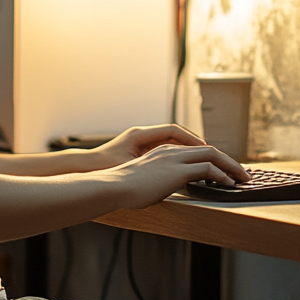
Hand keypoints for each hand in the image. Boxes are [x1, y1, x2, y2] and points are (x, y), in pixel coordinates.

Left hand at [92, 123, 211, 168]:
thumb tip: (170, 166)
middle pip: (175, 135)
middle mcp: (142, 135)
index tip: (205, 148)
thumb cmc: (104, 166)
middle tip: (212, 154)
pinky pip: (164, 150)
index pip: (173, 131)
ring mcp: (142, 142)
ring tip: (203, 160)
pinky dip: (177, 156)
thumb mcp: (131, 166)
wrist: (87, 168)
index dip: (191, 139)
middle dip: (194, 144)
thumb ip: (151, 164)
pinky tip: (185, 167)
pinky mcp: (140, 151)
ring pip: (171, 142)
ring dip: (187, 150)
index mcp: (141, 135)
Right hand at [111, 143, 250, 209]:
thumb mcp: (144, 180)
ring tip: (244, 178)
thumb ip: (157, 180)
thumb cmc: (123, 188)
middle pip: (208, 149)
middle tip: (242, 172)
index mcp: (162, 151)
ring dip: (231, 166)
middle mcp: (171, 151)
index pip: (195, 150)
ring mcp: (175, 159)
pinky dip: (222, 175)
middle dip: (228, 160)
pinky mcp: (178, 170)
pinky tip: (229, 183)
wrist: (113, 186)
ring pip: (212, 155)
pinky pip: (207, 168)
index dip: (212, 159)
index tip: (224, 169)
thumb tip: (163, 190)